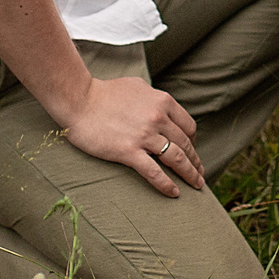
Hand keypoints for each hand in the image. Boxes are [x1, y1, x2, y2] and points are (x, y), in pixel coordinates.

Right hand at [58, 73, 203, 197]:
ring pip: (175, 158)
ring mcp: (144, 136)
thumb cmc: (105, 92)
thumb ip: (154, 97)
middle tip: (200, 173)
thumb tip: (163, 108)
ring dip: (189, 173)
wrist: (79, 100)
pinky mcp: (128, 151)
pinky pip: (153, 172)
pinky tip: (174, 192)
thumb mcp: (138, 86)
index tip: (192, 151)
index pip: (188, 126)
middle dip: (195, 161)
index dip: (193, 141)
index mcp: (162, 102)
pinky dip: (166, 184)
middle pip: (185, 144)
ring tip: (196, 184)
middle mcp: (158, 118)